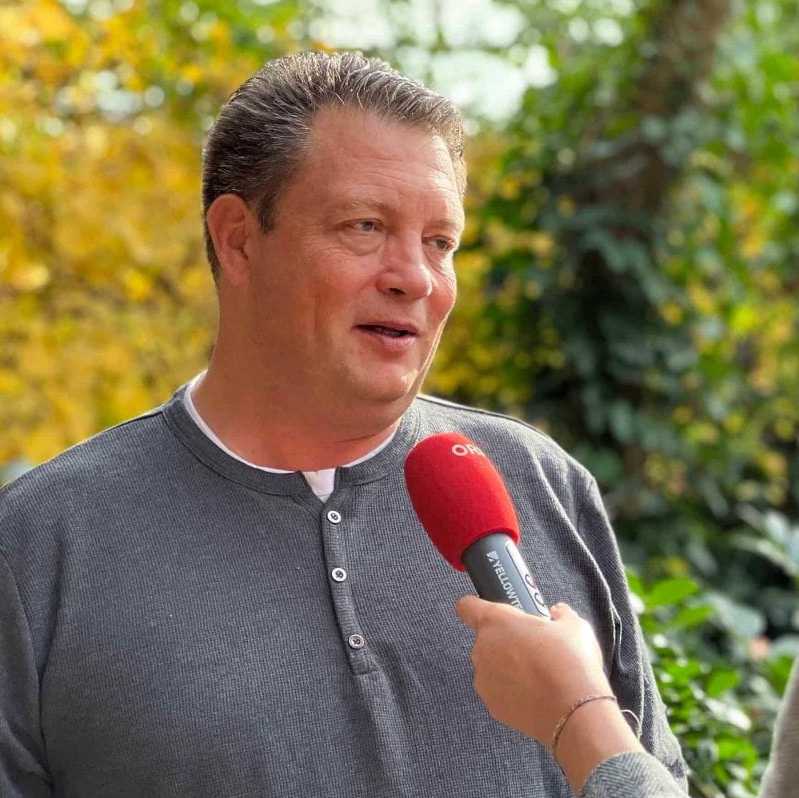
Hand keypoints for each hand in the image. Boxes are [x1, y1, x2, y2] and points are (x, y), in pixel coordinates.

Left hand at [455, 596, 611, 745]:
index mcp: (496, 621)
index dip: (476, 606)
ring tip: (538, 673)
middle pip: (485, 638)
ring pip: (491, 666)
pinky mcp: (491, 705)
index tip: (489, 611)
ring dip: (507, 667)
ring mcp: (484, 679)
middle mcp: (483, 648)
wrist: (575, 713)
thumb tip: (558, 613)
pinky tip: (536, 693)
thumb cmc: (570, 663)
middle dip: (505, 641)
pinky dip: (511, 691)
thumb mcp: (574, 626)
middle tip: (532, 646)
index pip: (466, 606)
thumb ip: (560, 614)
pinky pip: (497, 691)